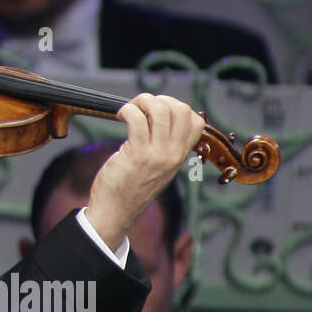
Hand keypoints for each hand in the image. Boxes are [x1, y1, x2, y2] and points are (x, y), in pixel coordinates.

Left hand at [84, 94, 204, 249]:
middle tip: (141, 107)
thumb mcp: (157, 168)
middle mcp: (173, 155)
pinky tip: (119, 115)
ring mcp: (157, 155)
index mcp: (179, 156)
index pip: (196, 122)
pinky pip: (136, 119)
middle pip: (182, 110)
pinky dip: (127, 110)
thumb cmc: (129, 187)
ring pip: (161, 110)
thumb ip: (162, 147)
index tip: (156, 111)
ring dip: (142, 101)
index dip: (176, 107)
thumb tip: (155, 117)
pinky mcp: (137, 154)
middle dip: (160, 99)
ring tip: (130, 109)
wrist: (115, 212)